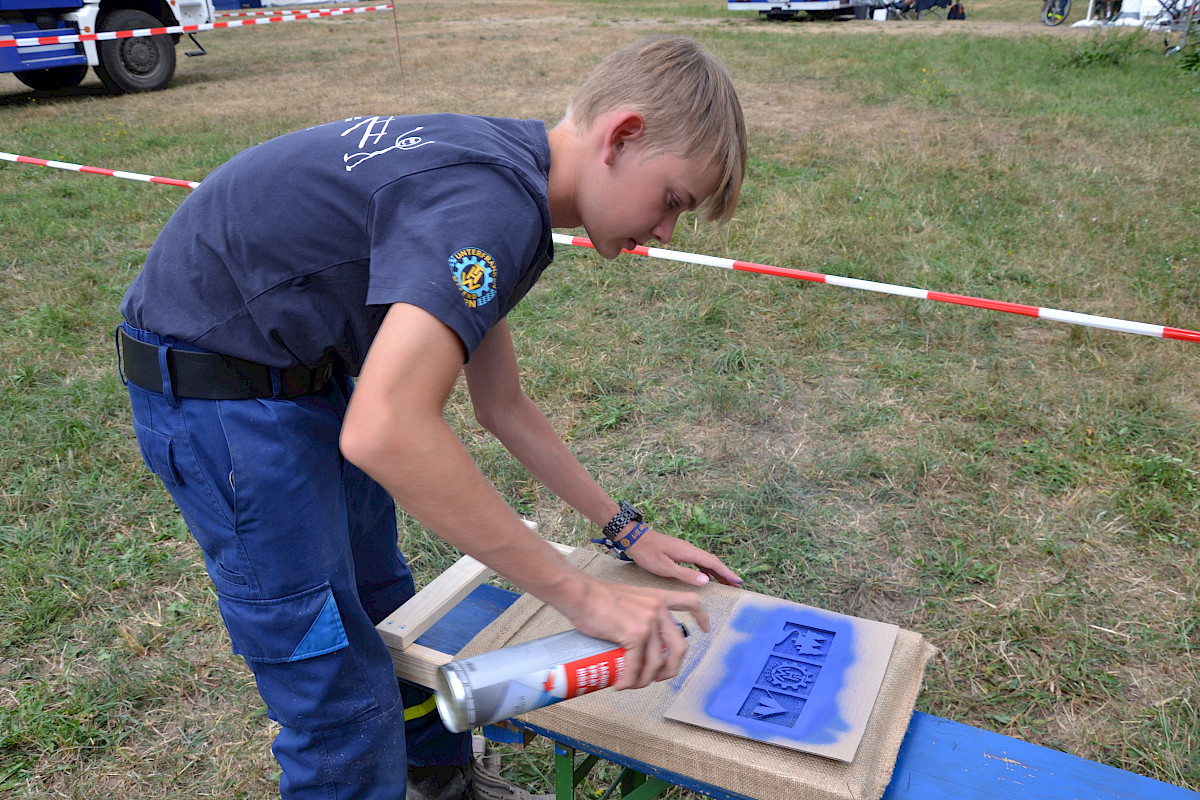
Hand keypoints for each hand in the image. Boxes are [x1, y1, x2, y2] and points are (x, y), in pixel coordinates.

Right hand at [562, 577, 709, 689]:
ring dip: (646, 680)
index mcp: (657, 598)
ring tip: (631, 684)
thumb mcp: (626, 599)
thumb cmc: (594, 598)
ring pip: (658, 662)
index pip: (690, 602)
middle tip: (657, 678)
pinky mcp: (635, 634)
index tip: (704, 630)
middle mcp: (657, 609)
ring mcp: (648, 621)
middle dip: (671, 669)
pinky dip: (629, 679)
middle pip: (679, 646)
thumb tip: (635, 642)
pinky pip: (638, 665)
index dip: (701, 618)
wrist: (579, 593)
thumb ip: (638, 613)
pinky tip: (620, 684)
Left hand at [623, 527, 742, 587]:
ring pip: (705, 561)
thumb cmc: (647, 553)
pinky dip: (706, 568)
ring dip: (717, 571)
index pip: (713, 563)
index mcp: (688, 552)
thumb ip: (685, 573)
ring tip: (725, 582)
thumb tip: (706, 580)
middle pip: (712, 561)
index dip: (727, 573)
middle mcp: (690, 548)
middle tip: (736, 585)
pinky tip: (706, 576)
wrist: (634, 538)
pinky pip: (698, 560)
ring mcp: (685, 549)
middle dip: (725, 573)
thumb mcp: (664, 567)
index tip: (738, 582)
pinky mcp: (679, 551)